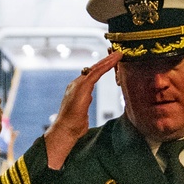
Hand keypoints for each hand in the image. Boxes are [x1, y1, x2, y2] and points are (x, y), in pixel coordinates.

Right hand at [44, 52, 117, 168]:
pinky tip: (114, 61)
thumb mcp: (82, 111)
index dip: (101, 67)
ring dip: (108, 60)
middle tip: (117, 53)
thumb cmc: (73, 125)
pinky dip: (106, 66)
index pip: (91, 75)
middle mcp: (76, 84)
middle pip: (93, 69)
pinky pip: (96, 73)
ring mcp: (78, 84)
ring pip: (95, 68)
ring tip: (118, 54)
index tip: (111, 62)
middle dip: (105, 60)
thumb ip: (84, 103)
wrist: (65, 130)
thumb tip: (88, 99)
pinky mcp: (82, 87)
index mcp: (76, 89)